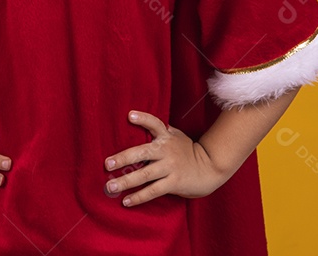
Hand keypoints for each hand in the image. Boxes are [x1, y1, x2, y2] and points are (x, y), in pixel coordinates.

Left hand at [103, 110, 231, 206]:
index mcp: (166, 137)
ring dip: (125, 181)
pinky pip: (153, 190)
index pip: (154, 124)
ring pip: (144, 175)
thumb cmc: (189, 151)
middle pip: (142, 153)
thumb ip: (162, 131)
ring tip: (110, 186)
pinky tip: (126, 201)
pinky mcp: (174, 183)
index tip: (130, 116)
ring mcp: (170, 167)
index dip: (143, 119)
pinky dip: (138, 197)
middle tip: (107, 164)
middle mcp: (167, 150)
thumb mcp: (177, 136)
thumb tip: (141, 121)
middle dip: (123, 158)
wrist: (211, 168)